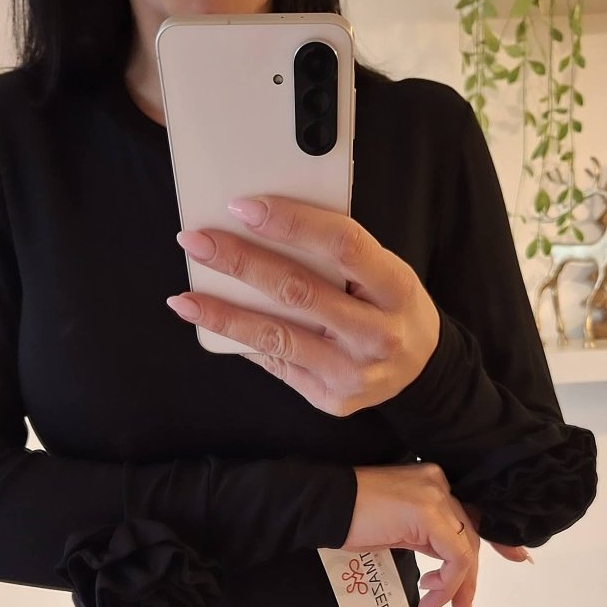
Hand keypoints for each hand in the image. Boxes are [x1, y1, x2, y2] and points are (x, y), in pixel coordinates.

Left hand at [166, 194, 441, 416]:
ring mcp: (355, 372)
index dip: (290, 222)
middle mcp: (378, 334)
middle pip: (298, 292)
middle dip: (240, 263)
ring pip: (277, 337)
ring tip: (184, 298)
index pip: (341, 245)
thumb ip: (339, 255)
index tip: (242, 207)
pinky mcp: (333, 399)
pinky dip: (243, 343)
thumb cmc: (391, 306)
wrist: (423, 371)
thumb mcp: (385, 272)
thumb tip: (263, 229)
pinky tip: (213, 326)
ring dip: (224, 315)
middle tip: (196, 243)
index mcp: (397, 289)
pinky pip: (278, 366)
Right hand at [340, 464, 531, 606]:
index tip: (518, 558)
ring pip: (467, 549)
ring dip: (457, 586)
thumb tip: (445, 564)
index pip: (472, 513)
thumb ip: (425, 535)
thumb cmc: (349, 518)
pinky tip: (429, 596)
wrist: (323, 505)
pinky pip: (455, 557)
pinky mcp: (430, 514)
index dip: (498, 540)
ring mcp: (437, 495)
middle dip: (471, 578)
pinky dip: (448, 583)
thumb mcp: (396, 527)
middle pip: (472, 534)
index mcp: (433, 482)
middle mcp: (441, 483)